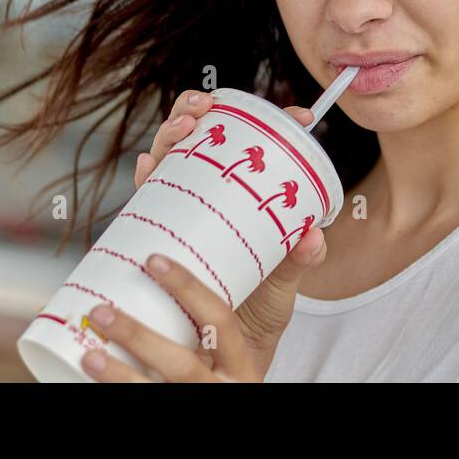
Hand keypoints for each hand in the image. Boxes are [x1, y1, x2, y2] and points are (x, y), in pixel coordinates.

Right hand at [80, 90, 326, 381]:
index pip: (255, 143)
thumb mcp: (286, 278)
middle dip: (197, 110)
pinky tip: (147, 167)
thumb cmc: (260, 303)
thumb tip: (313, 237)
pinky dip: (144, 177)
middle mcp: (208, 193)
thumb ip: (301, 258)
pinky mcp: (157, 237)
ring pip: (169, 157)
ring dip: (171, 133)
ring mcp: (181, 211)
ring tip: (182, 126)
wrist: (228, 350)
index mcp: (243, 193)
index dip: (273, 120)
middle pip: (198, 136)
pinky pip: (145, 201)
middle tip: (207, 108)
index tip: (300, 115)